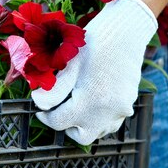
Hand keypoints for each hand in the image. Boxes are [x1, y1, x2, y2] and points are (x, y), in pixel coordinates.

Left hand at [31, 0, 157, 144]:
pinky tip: (92, 102)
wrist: (127, 30)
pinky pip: (111, 122)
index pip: (60, 122)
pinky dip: (99, 119)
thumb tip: (38, 103)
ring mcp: (121, 108)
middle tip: (59, 111)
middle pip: (81, 136)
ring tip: (75, 105)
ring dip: (84, 124)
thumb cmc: (94, 43)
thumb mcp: (69, 65)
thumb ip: (53, 90)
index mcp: (89, 100)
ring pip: (98, 131)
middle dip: (67, 127)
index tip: (41, 110)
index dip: (46, 117)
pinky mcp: (129, 103)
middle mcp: (107, 110)